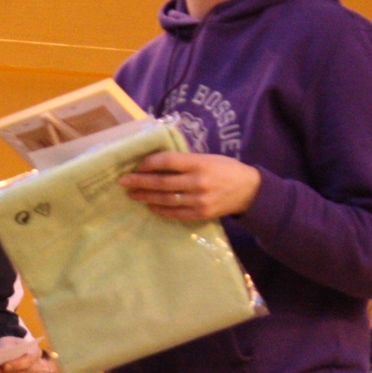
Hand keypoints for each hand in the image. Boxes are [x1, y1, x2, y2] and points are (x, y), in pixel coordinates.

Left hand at [120, 151, 261, 221]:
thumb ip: (184, 161)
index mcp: (199, 163)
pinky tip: (149, 205)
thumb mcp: (207, 158)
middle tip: (123, 181)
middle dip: (140, 182)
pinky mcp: (200, 214)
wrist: (249, 190)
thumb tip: (155, 163)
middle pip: (162, 182)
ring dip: (146, 196)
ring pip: (165, 199)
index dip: (150, 163)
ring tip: (132, 194)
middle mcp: (198, 182)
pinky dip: (160, 209)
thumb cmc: (224, 169)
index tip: (138, 165)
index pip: (168, 161)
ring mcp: (199, 200)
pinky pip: (175, 213)